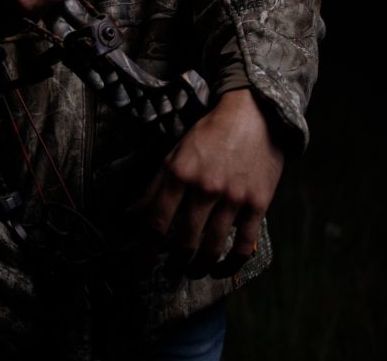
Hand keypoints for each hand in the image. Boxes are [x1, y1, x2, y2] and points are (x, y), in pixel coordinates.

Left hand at [130, 88, 283, 277]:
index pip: (156, 222)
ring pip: (212, 248)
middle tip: (170, 269)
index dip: (145, 251)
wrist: (254, 115)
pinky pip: (243, 246)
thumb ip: (153, 187)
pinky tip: (219, 270)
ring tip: (192, 271)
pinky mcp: (257, 204)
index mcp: (180, 172)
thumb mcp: (176, 153)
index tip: (140, 267)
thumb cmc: (210, 134)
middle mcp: (205, 187)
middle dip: (174, 263)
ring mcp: (233, 197)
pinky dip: (230, 266)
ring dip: (198, 267)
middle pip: (184, 241)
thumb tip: (129, 215)